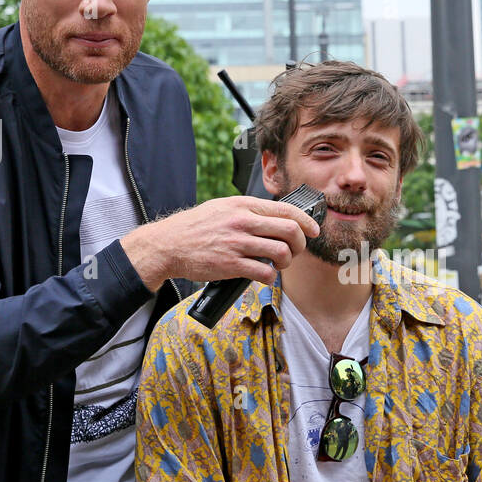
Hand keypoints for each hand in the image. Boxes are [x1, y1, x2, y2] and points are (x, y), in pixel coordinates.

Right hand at [121, 195, 321, 290]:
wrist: (168, 244)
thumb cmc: (195, 227)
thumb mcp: (222, 207)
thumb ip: (248, 211)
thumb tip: (275, 218)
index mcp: (243, 205)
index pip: (286, 209)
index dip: (306, 221)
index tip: (313, 230)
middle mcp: (243, 222)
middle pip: (290, 231)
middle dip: (300, 244)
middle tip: (295, 251)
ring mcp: (237, 244)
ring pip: (281, 252)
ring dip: (286, 262)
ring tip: (279, 264)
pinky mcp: (231, 265)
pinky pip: (265, 272)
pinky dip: (270, 276)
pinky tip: (264, 274)